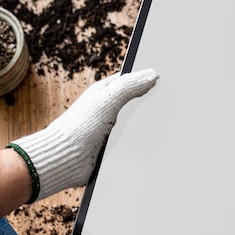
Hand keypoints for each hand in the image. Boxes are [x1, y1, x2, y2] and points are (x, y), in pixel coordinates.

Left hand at [9, 69, 158, 201]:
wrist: (65, 159)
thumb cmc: (77, 127)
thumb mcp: (106, 100)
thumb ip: (129, 86)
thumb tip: (152, 74)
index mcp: (105, 92)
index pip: (132, 80)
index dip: (148, 79)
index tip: (166, 81)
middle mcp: (108, 109)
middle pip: (138, 103)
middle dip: (151, 104)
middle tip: (169, 104)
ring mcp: (111, 129)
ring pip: (137, 124)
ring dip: (147, 127)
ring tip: (165, 125)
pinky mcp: (113, 147)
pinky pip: (133, 143)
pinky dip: (141, 144)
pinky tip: (153, 144)